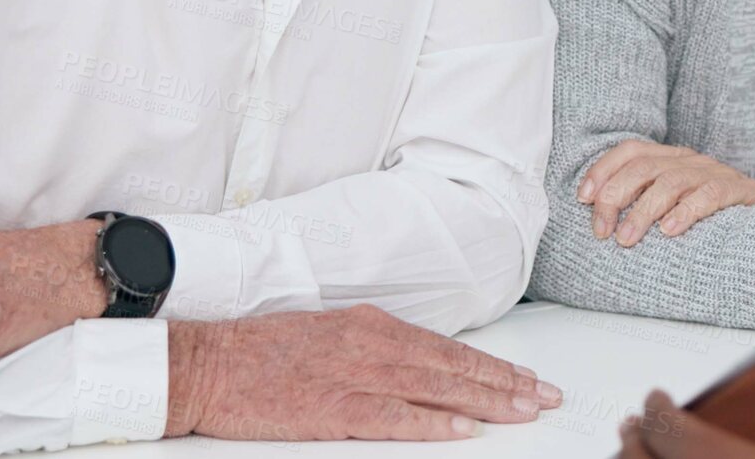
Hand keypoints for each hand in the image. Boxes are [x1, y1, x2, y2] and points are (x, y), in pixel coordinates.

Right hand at [167, 305, 562, 441]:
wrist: (207, 363)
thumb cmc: (262, 353)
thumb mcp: (330, 336)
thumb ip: (375, 348)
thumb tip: (420, 366)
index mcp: (372, 325)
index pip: (447, 348)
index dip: (492, 365)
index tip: (527, 378)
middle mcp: (372, 343)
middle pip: (454, 366)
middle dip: (506, 382)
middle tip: (546, 396)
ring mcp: (354, 374)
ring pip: (436, 387)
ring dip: (486, 399)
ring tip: (525, 409)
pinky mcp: (333, 407)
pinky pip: (393, 416)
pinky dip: (431, 422)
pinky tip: (463, 429)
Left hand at [578, 141, 754, 245]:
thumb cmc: (711, 207)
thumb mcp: (674, 198)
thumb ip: (644, 199)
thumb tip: (600, 217)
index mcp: (670, 157)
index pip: (630, 151)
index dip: (603, 170)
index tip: (583, 198)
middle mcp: (688, 160)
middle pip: (643, 167)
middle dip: (616, 197)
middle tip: (602, 229)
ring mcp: (712, 172)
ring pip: (671, 182)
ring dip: (643, 212)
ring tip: (627, 238)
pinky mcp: (736, 189)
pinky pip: (709, 195)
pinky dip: (686, 212)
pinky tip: (670, 230)